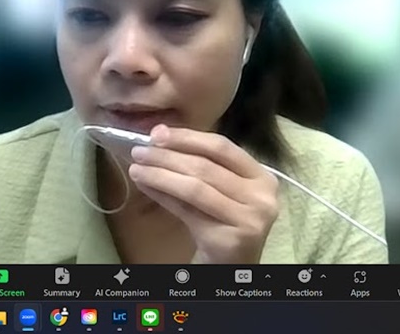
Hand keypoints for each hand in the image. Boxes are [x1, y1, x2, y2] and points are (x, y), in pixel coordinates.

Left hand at [128, 124, 279, 263]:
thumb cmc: (225, 222)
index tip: (157, 133)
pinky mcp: (230, 239)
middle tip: (139, 151)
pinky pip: (187, 211)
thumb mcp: (223, 191)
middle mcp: (262, 197)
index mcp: (262, 177)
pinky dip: (163, 196)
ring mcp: (249, 219)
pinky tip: (145, 186)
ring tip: (137, 168)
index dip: (188, 138)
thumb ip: (202, 165)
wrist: (233, 266)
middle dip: (168, 156)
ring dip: (160, 175)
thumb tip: (159, 136)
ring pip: (195, 188)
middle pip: (206, 167)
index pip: (222, 148)